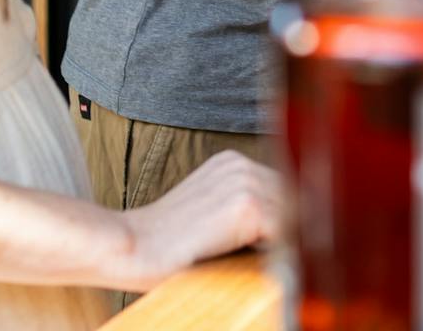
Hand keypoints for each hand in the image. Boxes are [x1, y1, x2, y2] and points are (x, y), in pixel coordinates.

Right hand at [107, 150, 282, 292]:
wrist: (131, 248)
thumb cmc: (163, 240)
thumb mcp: (206, 207)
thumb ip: (240, 206)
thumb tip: (281, 225)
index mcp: (231, 161)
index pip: (279, 186)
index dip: (283, 215)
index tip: (279, 238)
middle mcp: (240, 165)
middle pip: (290, 196)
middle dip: (288, 224)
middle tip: (275, 252)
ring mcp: (244, 183)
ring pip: (290, 213)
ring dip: (284, 236)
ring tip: (265, 257)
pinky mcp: (245, 207)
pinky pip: (283, 230)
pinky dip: (279, 248)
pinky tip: (259, 261)